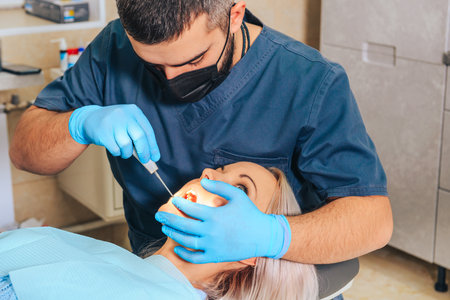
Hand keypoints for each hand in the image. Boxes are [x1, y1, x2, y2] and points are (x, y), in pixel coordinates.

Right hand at [68, 104, 159, 162]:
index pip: (148, 131)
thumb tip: (150, 155)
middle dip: (144, 152)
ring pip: (126, 145)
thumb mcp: (128, 122)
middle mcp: (124, 114)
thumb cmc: (115, 124)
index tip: (155, 157)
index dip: (153, 146)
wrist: (90, 118)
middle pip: (140, 137)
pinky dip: (117, 153)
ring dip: (127, 153)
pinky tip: (115, 148)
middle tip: (145, 160)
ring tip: (124, 151)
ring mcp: (113, 122)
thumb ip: (139, 135)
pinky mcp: (103, 132)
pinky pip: (115, 149)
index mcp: (134, 111)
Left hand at [154, 179, 290, 263]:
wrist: (263, 236)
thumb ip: (219, 186)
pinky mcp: (215, 256)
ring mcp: (212, 245)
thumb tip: (202, 181)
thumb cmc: (249, 213)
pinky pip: (195, 257)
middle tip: (158, 215)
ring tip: (165, 228)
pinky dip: (184, 253)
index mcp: (215, 215)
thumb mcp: (236, 195)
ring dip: (173, 234)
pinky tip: (178, 247)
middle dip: (168, 219)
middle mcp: (211, 231)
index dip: (180, 204)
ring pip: (186, 241)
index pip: (190, 209)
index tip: (174, 200)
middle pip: (183, 225)